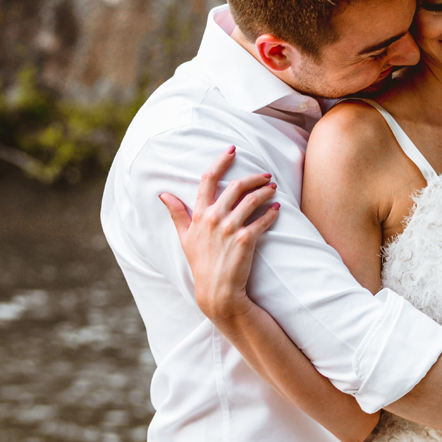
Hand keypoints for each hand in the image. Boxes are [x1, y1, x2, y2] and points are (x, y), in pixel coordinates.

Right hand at [159, 145, 279, 321]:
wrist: (216, 291)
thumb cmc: (200, 263)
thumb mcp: (184, 237)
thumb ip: (177, 213)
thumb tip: (163, 194)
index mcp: (199, 214)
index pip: (208, 179)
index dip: (221, 161)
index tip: (232, 150)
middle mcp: (213, 218)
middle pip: (235, 186)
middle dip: (253, 177)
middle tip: (265, 176)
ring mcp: (229, 228)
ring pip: (252, 200)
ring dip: (265, 191)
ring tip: (273, 188)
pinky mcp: (246, 240)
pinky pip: (263, 220)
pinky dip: (272, 212)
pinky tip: (277, 208)